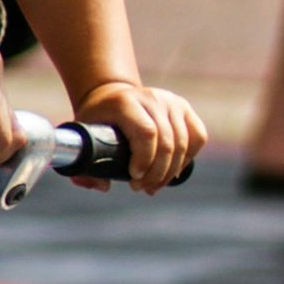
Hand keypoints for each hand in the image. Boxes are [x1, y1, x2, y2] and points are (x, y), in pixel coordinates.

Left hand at [70, 81, 205, 193]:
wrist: (112, 95)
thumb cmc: (98, 119)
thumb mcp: (85, 135)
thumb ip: (86, 163)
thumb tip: (103, 186)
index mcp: (126, 102)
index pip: (146, 133)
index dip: (145, 159)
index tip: (134, 177)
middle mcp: (152, 97)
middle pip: (166, 142)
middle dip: (156, 173)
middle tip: (143, 188)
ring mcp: (171, 101)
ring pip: (183, 143)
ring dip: (171, 171)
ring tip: (154, 185)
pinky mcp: (184, 107)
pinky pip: (198, 136)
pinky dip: (189, 157)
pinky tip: (174, 170)